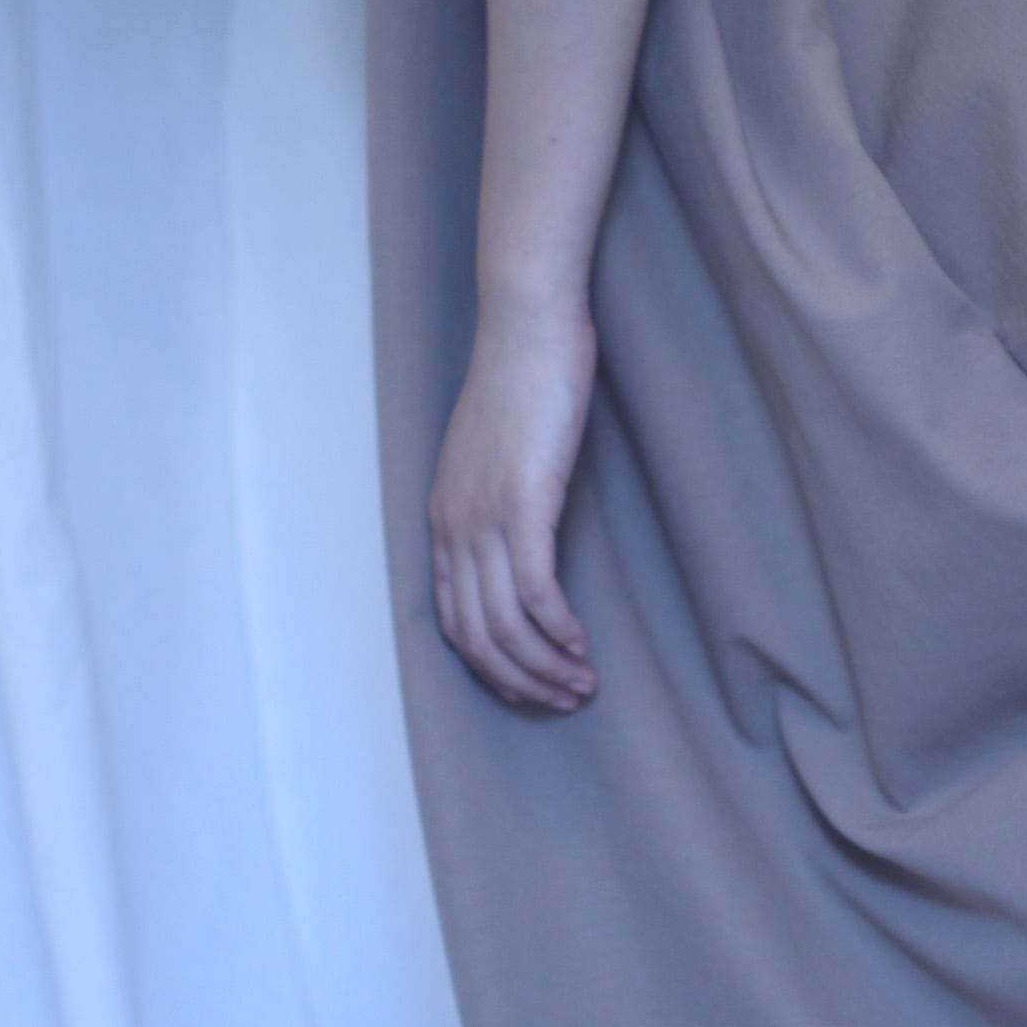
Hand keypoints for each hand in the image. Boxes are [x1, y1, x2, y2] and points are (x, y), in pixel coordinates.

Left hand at [428, 288, 599, 710]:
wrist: (527, 327)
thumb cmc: (522, 381)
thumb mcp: (496, 453)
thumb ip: (499, 501)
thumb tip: (525, 543)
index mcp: (444, 519)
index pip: (454, 621)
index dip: (492, 667)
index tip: (530, 685)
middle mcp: (454, 527)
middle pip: (477, 636)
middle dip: (520, 681)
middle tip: (564, 699)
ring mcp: (484, 518)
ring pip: (506, 626)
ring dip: (545, 667)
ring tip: (582, 684)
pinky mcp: (523, 505)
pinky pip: (537, 593)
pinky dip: (559, 631)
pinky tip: (583, 645)